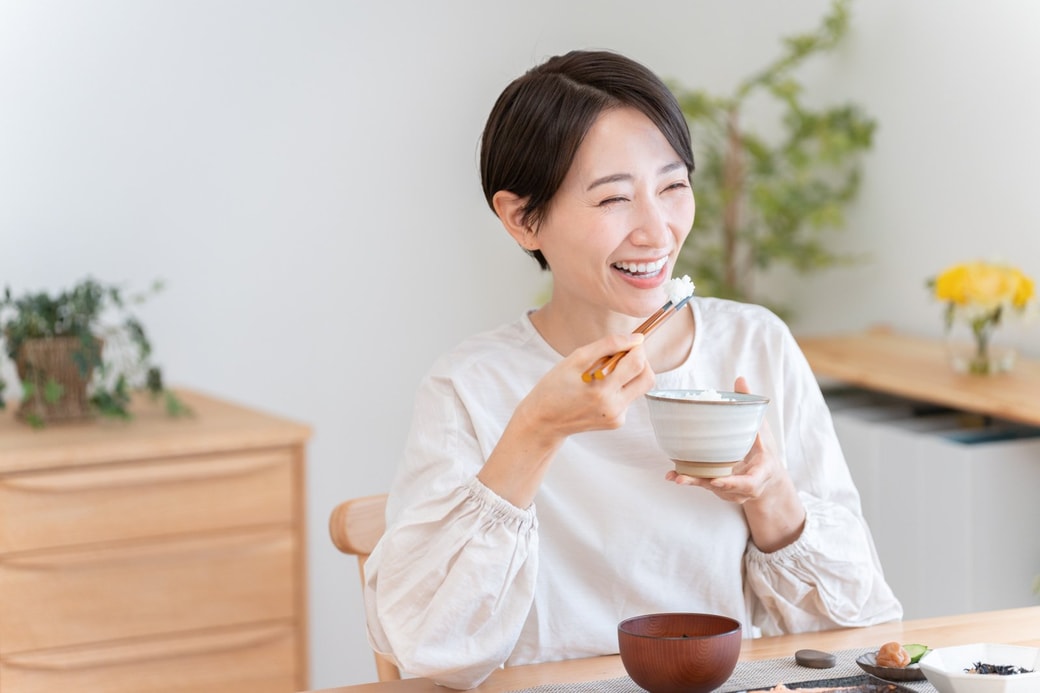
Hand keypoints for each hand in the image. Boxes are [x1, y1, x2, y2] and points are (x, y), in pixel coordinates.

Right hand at [480, 332, 654, 507]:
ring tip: (605, 372)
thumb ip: (608, 345)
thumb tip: (636, 338)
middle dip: (641, 361)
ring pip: (639, 388)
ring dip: (629, 374)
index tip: (629, 342)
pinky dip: (620, 387)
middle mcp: (614, 407)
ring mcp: (617, 417)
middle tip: (623, 354)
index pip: (637, 364)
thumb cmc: (555, 387)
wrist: (544, 420)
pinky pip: (629, 398)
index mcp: (602, 391)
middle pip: (648, 378)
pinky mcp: (617, 422)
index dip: (637, 348)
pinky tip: (599, 389)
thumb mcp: (576, 359)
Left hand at [664, 375, 805, 550]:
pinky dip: (690, 479)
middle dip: (702, 483)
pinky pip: (704, 484)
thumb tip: (740, 379)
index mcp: (759, 474)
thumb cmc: (763, 453)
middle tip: (682, 478)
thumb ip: (750, 408)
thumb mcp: (762, 431)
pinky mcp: (719, 490)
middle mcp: (744, 489)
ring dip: (692, 481)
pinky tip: (673, 475)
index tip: (717, 481)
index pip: (748, 483)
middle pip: (722, 488)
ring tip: (674, 476)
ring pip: (710, 488)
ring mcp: (731, 492)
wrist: (767, 478)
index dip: (733, 483)